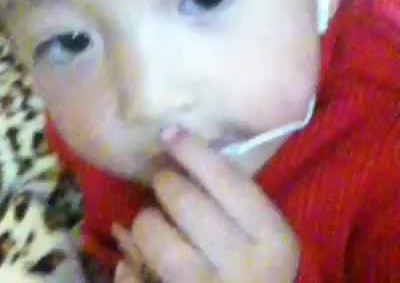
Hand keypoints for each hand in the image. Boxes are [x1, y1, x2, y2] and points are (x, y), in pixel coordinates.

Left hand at [113, 126, 299, 282]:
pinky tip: (131, 262)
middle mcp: (246, 269)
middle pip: (187, 205)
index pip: (229, 182)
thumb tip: (177, 147)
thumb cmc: (259, 266)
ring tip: (150, 222)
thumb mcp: (262, 233)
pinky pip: (138, 281)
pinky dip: (128, 269)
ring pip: (159, 244)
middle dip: (166, 183)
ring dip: (146, 224)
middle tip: (164, 180)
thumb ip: (231, 197)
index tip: (169, 132)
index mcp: (273, 240)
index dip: (194, 152)